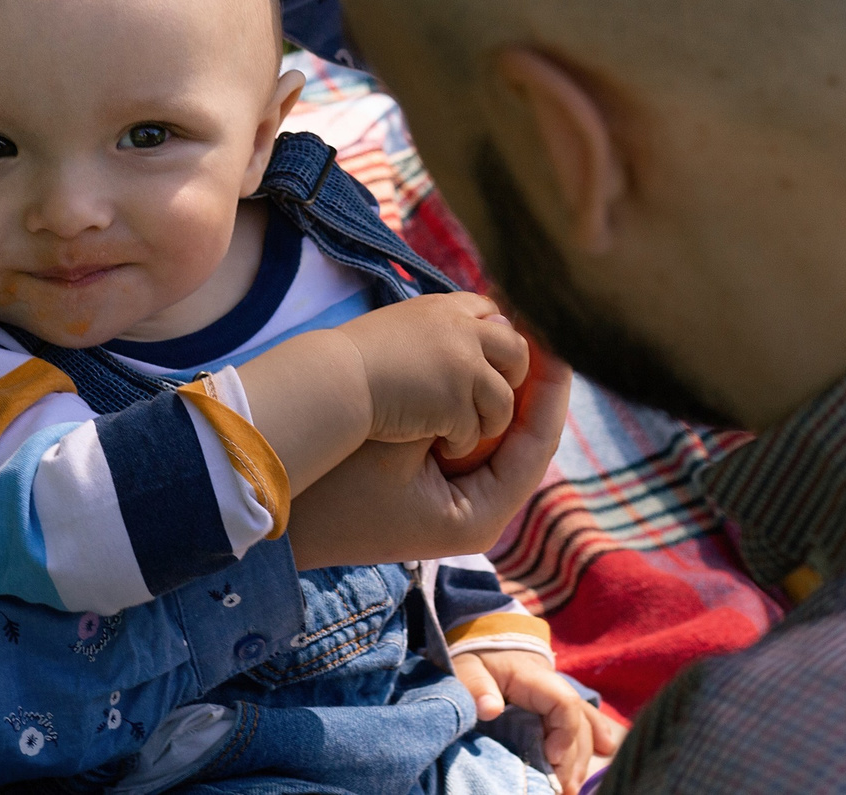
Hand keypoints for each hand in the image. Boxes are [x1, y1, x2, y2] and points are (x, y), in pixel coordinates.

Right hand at [286, 351, 570, 567]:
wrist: (281, 506)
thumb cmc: (337, 479)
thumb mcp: (401, 440)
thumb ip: (455, 406)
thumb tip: (506, 362)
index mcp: (481, 515)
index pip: (536, 445)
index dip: (551, 391)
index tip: (564, 344)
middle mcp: (480, 515)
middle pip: (524, 441)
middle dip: (532, 387)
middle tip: (545, 330)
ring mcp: (458, 505)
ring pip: (497, 439)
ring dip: (503, 394)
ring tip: (518, 339)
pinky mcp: (437, 491)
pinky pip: (470, 442)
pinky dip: (473, 407)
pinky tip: (476, 365)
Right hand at [339, 292, 526, 455]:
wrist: (328, 382)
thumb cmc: (351, 367)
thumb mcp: (402, 335)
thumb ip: (440, 336)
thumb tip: (483, 339)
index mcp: (443, 309)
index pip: (492, 314)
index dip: (501, 338)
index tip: (508, 358)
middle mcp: (461, 331)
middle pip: (516, 350)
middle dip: (513, 376)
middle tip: (497, 399)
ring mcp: (462, 366)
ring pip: (502, 398)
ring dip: (486, 418)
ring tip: (457, 430)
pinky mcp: (454, 402)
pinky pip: (476, 428)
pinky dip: (459, 440)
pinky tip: (436, 445)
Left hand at [452, 648, 626, 794]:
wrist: (487, 644)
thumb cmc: (478, 659)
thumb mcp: (468, 668)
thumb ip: (476, 686)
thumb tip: (490, 709)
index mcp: (534, 677)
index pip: (564, 702)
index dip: (564, 732)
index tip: (550, 758)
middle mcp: (554, 688)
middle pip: (578, 723)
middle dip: (573, 759)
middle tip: (561, 788)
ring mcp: (558, 697)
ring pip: (583, 727)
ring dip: (581, 758)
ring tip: (571, 787)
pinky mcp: (557, 707)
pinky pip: (583, 720)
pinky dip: (594, 737)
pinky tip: (605, 752)